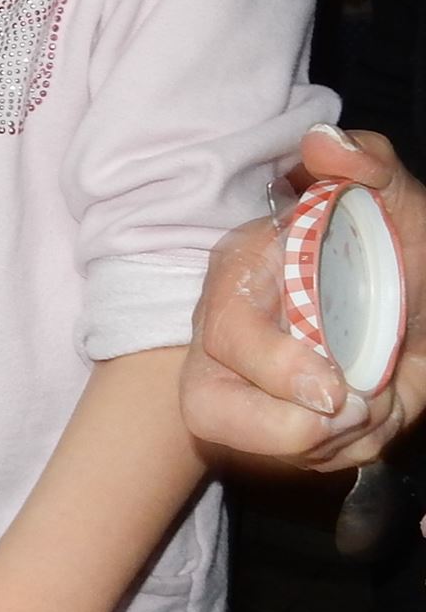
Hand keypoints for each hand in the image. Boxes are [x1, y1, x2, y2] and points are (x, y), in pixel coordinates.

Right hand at [181, 125, 425, 469]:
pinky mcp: (276, 424)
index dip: (275, 368)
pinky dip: (352, 449)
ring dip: (337, 442)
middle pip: (207, 408)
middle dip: (281, 432)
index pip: (226, 332)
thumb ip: (366, 165)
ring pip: (258, 448)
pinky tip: (375, 406)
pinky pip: (304, 463)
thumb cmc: (397, 244)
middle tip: (354, 412)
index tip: (337, 388)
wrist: (416, 290)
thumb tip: (325, 148)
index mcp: (243, 275)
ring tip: (380, 396)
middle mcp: (229, 336)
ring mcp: (248, 385)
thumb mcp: (395, 200)